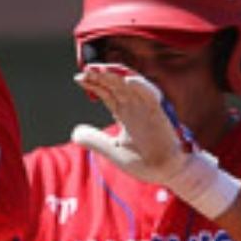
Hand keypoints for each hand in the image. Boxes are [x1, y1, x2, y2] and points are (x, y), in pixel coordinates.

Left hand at [70, 64, 240, 218]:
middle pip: (116, 84)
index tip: (79, 78)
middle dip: (101, 75)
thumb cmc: (144, 161)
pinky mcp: (160, 114)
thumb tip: (74, 133)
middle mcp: (135, 106)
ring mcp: (147, 108)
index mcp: (125, 112)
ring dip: (117, 75)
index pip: (107, 92)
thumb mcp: (113, 150)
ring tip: (101, 68)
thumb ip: (95, 140)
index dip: (93, 83)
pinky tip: (127, 80)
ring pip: (131, 84)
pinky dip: (141, 86)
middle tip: (87, 68)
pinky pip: (151, 96)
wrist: (167, 172)